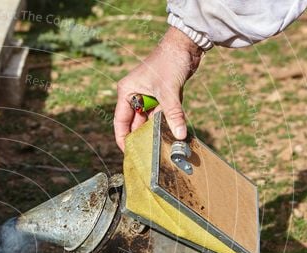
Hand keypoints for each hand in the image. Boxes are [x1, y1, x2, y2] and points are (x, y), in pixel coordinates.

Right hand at [114, 26, 203, 151]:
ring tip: (161, 146)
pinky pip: (160, 114)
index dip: (123, 139)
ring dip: (155, 130)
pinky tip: (171, 134)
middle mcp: (134, 95)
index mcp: (126, 92)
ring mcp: (148, 95)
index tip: (130, 153)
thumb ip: (173, 114)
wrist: (186, 44)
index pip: (120, 122)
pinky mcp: (161, 95)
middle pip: (135, 123)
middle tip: (148, 154)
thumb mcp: (169, 91)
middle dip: (142, 137)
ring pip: (149, 119)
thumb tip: (179, 135)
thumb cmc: (169, 61)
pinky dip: (165, 122)